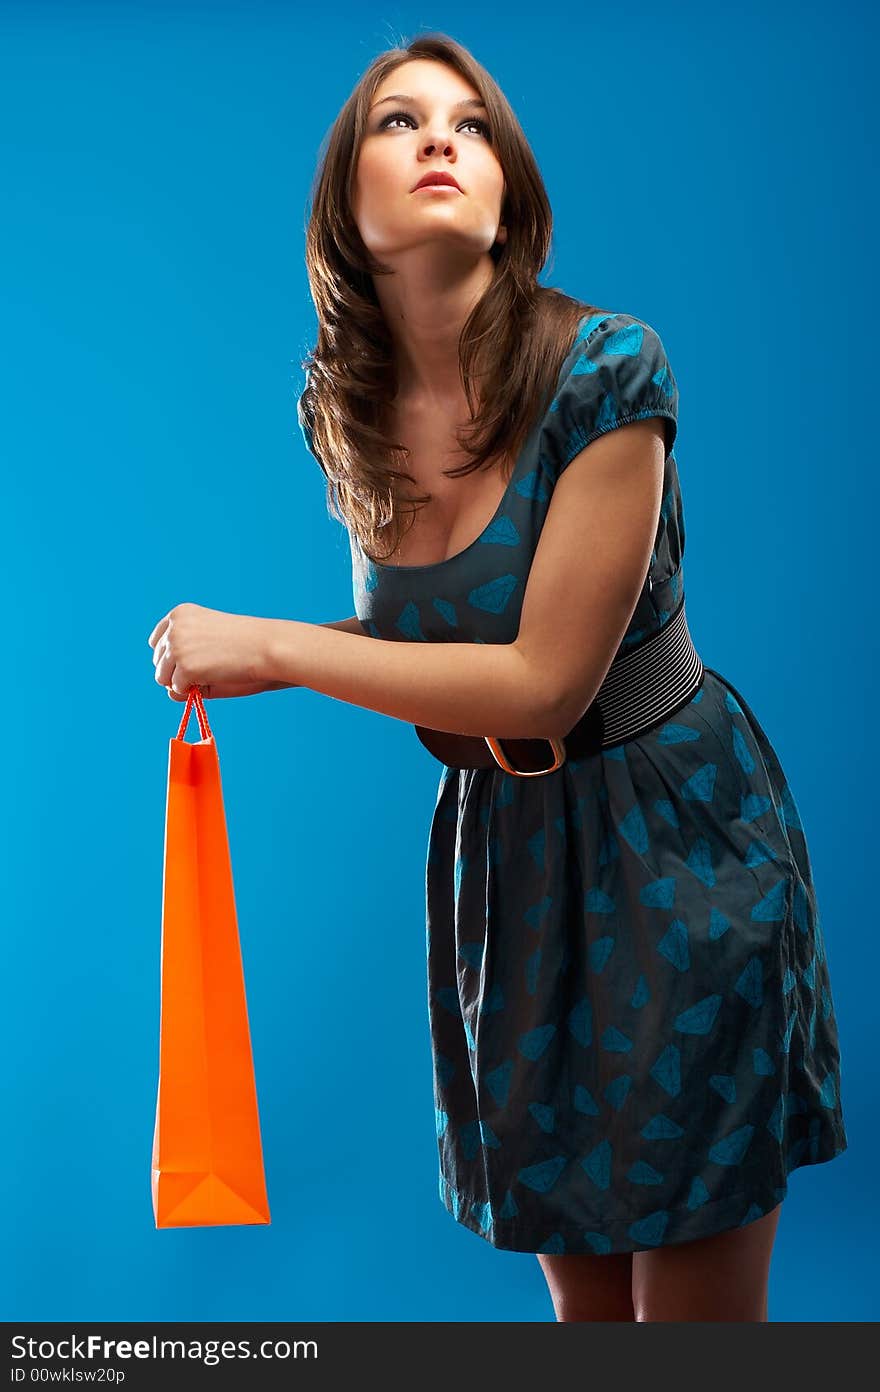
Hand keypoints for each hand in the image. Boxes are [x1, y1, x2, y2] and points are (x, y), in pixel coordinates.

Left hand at [148, 602, 274, 700]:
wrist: (265, 647)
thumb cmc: (245, 646)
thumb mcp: (209, 643)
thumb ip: (185, 660)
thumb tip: (169, 691)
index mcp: (180, 614)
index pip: (156, 641)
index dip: (169, 656)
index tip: (186, 662)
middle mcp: (174, 627)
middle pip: (158, 661)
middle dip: (177, 671)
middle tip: (207, 669)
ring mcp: (177, 647)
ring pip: (162, 677)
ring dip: (183, 682)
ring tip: (210, 673)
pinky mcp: (185, 667)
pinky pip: (177, 689)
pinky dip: (193, 690)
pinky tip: (214, 677)